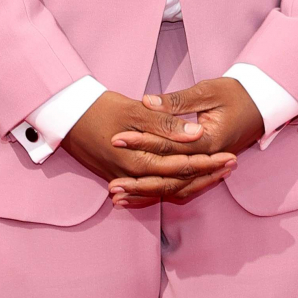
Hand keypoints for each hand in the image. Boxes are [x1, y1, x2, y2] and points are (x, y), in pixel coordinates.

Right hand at [61, 90, 236, 209]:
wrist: (66, 115)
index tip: (230, 157)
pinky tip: (187, 183)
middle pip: (178, 184)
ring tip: (217, 174)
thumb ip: (166, 124)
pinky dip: (171, 187)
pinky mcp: (120, 176)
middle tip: (231, 166)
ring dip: (193, 182)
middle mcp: (133, 176)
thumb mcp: (134, 110)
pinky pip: (151, 189)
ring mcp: (125, 179)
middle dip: (207, 175)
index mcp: (139, 160)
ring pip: (165, 190)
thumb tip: (195, 133)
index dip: (208, 163)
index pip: (182, 167)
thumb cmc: (99, 108)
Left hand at [112, 76, 265, 207]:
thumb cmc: (237, 93)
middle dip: (139, 182)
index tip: (117, 138)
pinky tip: (140, 196)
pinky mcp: (206, 168)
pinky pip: (183, 186)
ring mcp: (209, 167)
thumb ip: (177, 101)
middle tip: (112, 185)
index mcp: (209, 140)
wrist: (264, 102)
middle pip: (170, 176)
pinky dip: (161, 192)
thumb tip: (147, 102)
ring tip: (120, 199)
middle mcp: (209, 158)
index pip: (169, 145)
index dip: (141, 142)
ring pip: (176, 188)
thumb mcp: (208, 91)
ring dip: (148, 195)